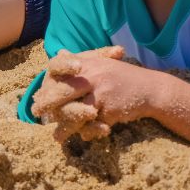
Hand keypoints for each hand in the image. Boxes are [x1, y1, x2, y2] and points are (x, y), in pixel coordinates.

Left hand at [34, 46, 155, 141]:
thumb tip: (60, 52)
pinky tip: (83, 136)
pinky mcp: (111, 110)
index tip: (37, 93)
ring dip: (66, 127)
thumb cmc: (123, 77)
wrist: (152, 89)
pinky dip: (88, 132)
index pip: (59, 67)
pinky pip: (93, 125)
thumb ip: (81, 60)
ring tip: (57, 136)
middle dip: (48, 104)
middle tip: (37, 112)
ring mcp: (102, 94)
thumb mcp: (103, 63)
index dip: (47, 79)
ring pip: (76, 113)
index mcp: (88, 63)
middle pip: (63, 91)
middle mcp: (93, 76)